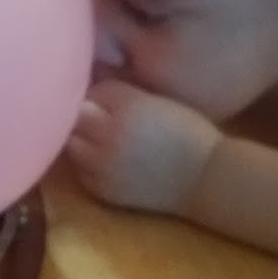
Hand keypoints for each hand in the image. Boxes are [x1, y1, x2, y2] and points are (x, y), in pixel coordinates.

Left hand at [66, 78, 220, 215]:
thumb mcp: (160, 101)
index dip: (102, 94)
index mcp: (127, 107)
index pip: (95, 91)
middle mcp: (109, 135)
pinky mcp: (103, 189)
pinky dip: (86, 164)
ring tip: (98, 139)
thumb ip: (126, 96)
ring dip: (80, 138)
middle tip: (98, 118)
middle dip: (84, 114)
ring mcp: (103, 165)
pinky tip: (103, 160)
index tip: (111, 100)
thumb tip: (96, 89)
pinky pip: (80, 171)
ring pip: (71, 144)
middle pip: (76, 116)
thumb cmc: (190, 134)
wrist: (206, 178)